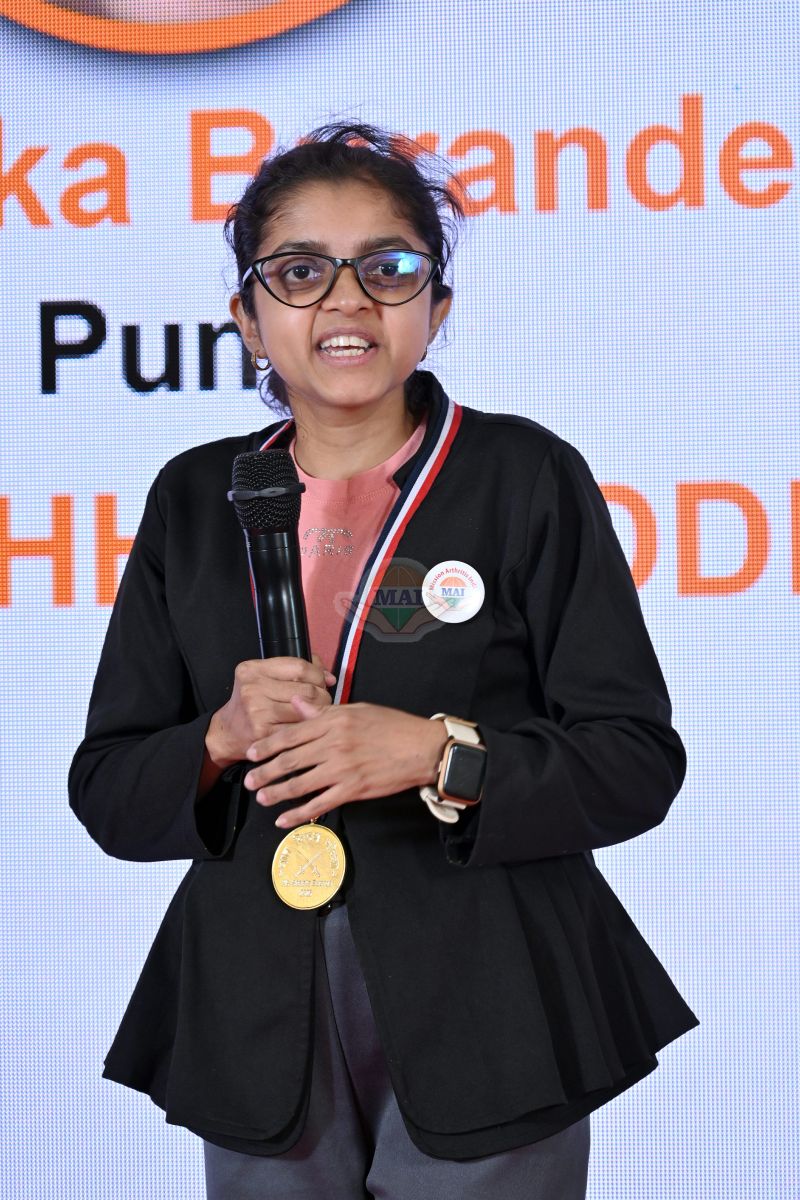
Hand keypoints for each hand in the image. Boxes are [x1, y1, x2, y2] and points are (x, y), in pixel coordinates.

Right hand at [204, 656, 335, 771]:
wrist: (228, 732)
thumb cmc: (252, 704)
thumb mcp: (265, 678)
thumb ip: (296, 671)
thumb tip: (329, 677)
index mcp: (253, 670)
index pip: (300, 667)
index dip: (318, 675)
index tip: (322, 682)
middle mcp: (252, 688)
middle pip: (307, 689)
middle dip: (322, 696)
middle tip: (321, 702)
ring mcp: (257, 711)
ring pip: (306, 710)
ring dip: (317, 713)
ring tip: (313, 714)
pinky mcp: (263, 733)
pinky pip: (299, 728)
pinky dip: (307, 728)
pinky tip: (306, 727)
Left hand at [243, 700, 448, 827]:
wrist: (421, 748)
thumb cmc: (392, 726)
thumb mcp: (357, 710)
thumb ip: (324, 711)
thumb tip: (297, 703)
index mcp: (334, 722)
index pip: (291, 734)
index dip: (268, 745)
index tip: (252, 753)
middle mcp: (334, 744)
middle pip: (290, 760)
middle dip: (266, 772)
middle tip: (249, 781)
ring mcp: (342, 769)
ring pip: (300, 784)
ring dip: (277, 793)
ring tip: (262, 799)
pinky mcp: (353, 789)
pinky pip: (320, 803)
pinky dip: (299, 813)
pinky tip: (285, 819)